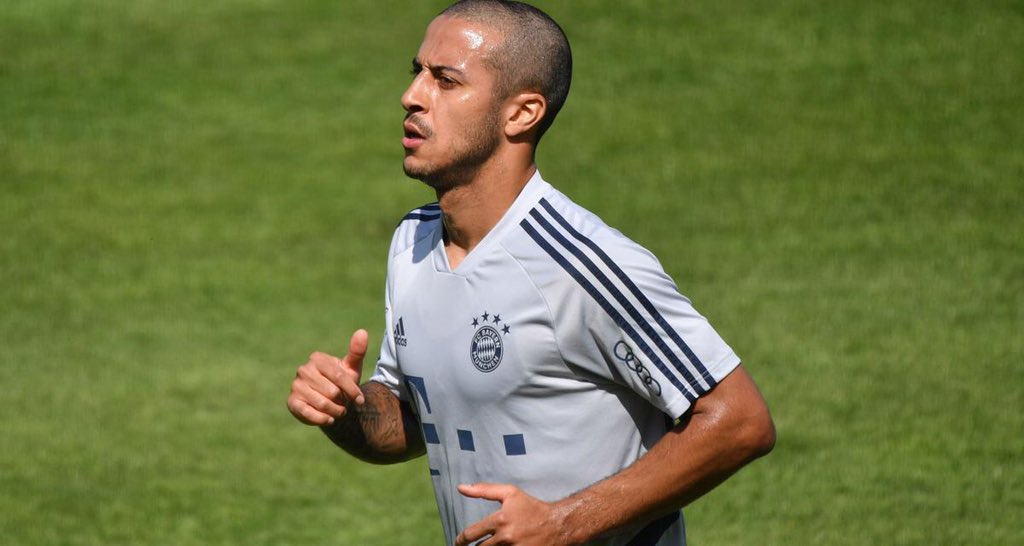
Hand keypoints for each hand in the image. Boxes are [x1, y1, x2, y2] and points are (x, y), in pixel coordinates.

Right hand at [286, 329, 368, 425]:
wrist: (330, 400)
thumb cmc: (342, 381)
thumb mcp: (351, 368)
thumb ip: (357, 351)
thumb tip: (362, 332)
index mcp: (317, 358)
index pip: (339, 377)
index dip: (352, 391)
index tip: (360, 400)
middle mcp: (304, 370)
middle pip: (332, 392)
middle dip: (343, 402)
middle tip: (344, 403)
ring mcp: (296, 385)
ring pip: (322, 404)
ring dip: (335, 411)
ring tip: (338, 411)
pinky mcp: (292, 401)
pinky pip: (308, 413)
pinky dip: (322, 419)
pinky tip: (329, 419)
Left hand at [455, 483, 575, 545]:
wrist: (556, 525)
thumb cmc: (532, 508)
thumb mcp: (510, 493)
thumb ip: (484, 490)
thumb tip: (460, 488)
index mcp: (500, 520)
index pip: (471, 534)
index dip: (461, 539)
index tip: (459, 542)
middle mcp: (505, 538)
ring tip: (490, 545)